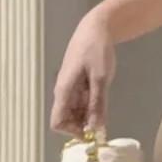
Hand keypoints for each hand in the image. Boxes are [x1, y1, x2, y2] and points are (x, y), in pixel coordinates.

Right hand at [50, 7, 116, 136]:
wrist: (96, 28)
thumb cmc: (96, 50)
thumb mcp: (101, 78)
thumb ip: (98, 104)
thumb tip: (96, 129)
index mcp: (64, 90)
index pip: (57, 122)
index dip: (71, 132)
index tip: (91, 133)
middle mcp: (63, 92)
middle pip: (65, 119)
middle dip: (80, 126)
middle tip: (101, 125)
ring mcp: (70, 87)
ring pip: (73, 112)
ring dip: (86, 118)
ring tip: (103, 113)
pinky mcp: (77, 84)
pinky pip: (80, 102)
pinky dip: (89, 108)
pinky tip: (101, 104)